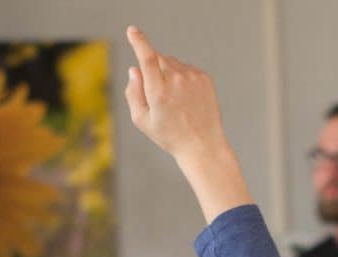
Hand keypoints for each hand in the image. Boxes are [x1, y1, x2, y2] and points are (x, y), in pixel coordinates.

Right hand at [124, 25, 224, 159]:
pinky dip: (181, 77)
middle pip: (158, 58)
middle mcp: (177, 81)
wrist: (202, 145)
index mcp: (159, 91)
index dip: (139, 42)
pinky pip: (186, 68)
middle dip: (153, 68)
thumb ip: (133, 92)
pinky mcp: (204, 78)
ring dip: (167, 73)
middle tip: (157, 94)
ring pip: (172, 63)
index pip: (147, 58)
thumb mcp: (142, 120)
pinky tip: (185, 98)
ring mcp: (193, 78)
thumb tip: (135, 69)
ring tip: (174, 100)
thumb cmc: (169, 135)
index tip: (132, 30)